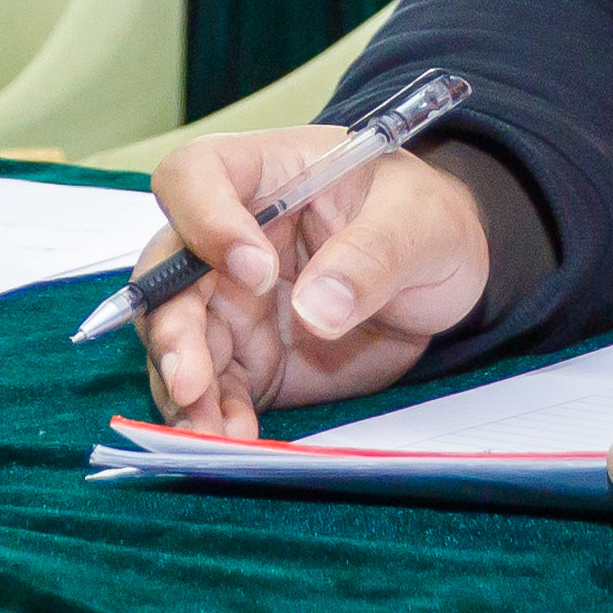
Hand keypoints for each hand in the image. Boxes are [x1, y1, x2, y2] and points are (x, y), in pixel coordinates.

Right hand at [131, 127, 490, 437]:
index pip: (197, 174)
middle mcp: (230, 237)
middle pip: (168, 270)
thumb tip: (316, 310)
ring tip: (206, 432)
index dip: (206, 220)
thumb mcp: (420, 224)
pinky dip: (213, 417)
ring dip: (182, 386)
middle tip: (191, 380)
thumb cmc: (426, 220)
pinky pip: (214, 387)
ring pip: (178, 337)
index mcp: (266, 175)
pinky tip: (232, 438)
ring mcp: (233, 301)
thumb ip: (372, 258)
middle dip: (171, 328)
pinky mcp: (249, 357)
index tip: (255, 271)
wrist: (444, 278)